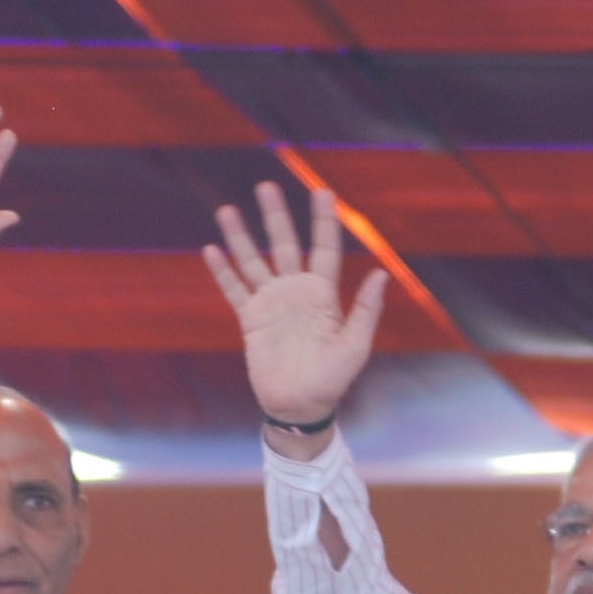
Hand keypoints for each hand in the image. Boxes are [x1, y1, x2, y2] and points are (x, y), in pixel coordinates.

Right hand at [204, 183, 388, 448]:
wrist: (300, 407)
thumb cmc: (333, 380)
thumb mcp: (355, 346)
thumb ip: (366, 310)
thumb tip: (380, 274)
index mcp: (324, 295)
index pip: (324, 248)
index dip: (323, 220)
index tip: (321, 191)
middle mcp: (296, 292)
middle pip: (285, 245)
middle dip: (276, 216)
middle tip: (266, 186)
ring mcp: (272, 304)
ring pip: (254, 261)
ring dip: (241, 237)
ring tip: (227, 209)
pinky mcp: (251, 320)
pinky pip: (235, 290)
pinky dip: (223, 271)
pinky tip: (212, 249)